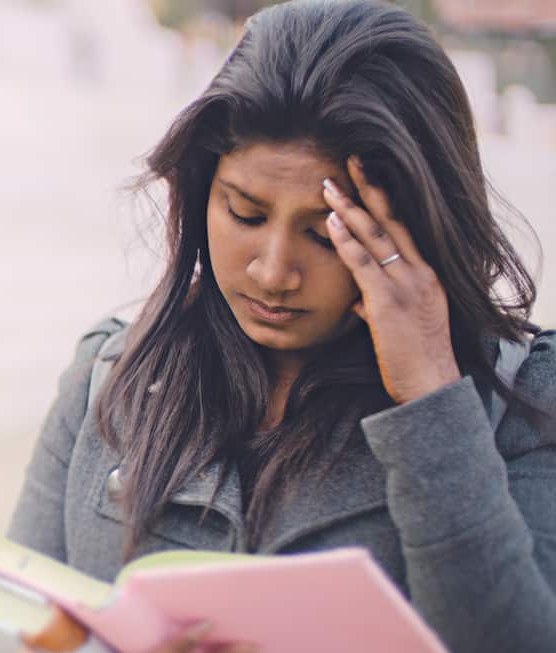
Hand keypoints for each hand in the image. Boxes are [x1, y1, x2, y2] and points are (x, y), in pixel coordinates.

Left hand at [324, 157, 460, 404]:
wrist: (430, 384)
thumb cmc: (413, 359)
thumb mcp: (396, 325)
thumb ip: (376, 306)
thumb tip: (355, 301)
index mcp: (426, 275)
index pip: (404, 229)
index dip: (385, 201)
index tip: (368, 177)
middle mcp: (420, 272)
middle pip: (393, 221)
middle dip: (370, 190)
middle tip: (350, 161)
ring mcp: (406, 285)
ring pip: (376, 236)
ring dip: (350, 208)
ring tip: (329, 184)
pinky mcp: (389, 302)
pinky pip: (364, 264)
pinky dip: (346, 241)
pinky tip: (330, 222)